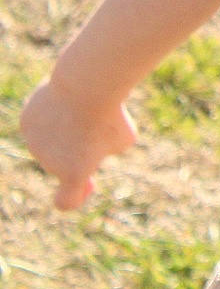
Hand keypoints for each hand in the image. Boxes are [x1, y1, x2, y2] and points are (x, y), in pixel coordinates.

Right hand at [19, 77, 137, 210]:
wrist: (86, 86)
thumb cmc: (111, 115)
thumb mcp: (124, 137)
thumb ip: (106, 150)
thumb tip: (90, 147)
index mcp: (72, 175)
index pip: (66, 202)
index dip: (78, 196)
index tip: (90, 184)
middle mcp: (48, 163)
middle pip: (64, 161)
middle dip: (78, 150)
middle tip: (96, 128)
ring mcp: (34, 142)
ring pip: (52, 140)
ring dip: (66, 130)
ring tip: (83, 108)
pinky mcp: (27, 121)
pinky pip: (43, 120)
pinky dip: (55, 113)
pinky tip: (68, 99)